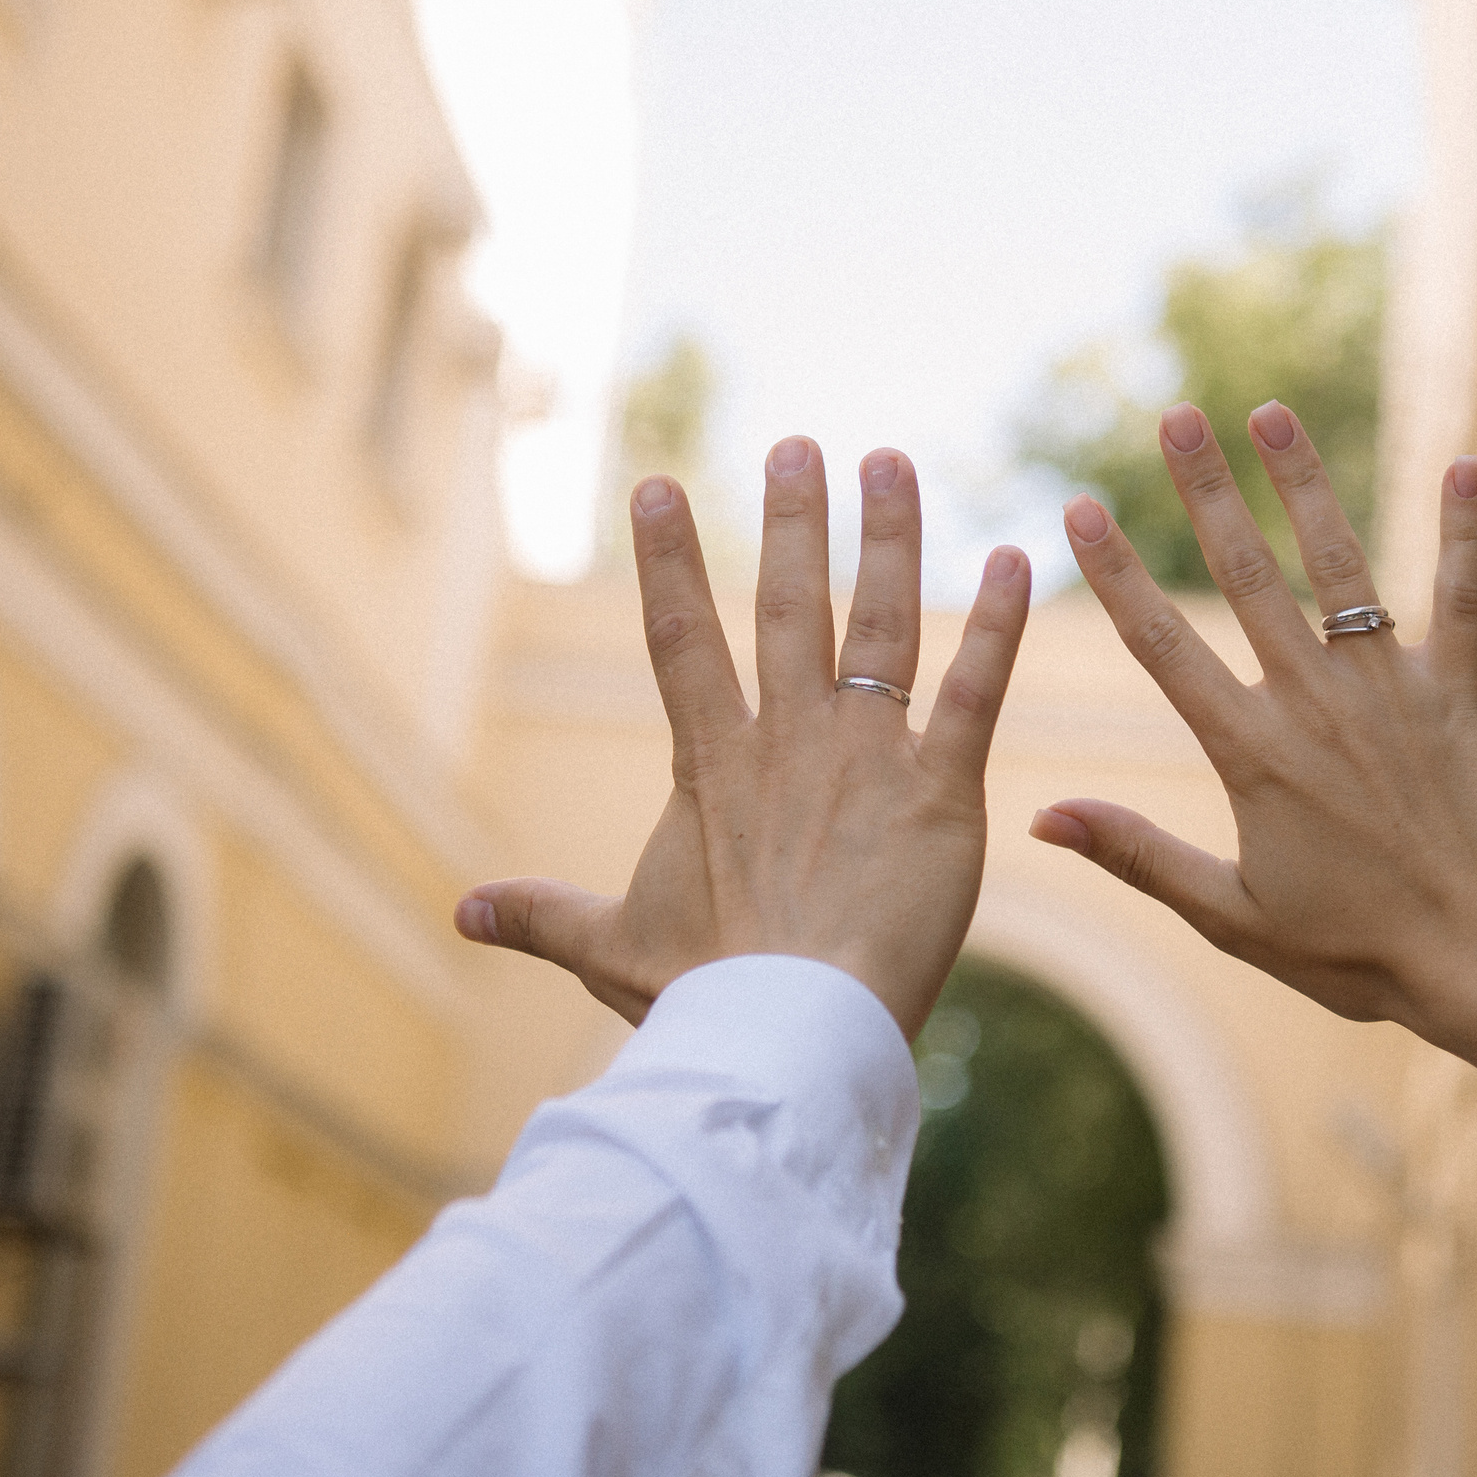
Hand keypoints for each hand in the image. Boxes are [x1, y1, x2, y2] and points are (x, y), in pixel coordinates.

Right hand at [458, 439, 1030, 1037]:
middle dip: (793, 522)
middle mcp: (788, 742)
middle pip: (788, 607)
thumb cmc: (702, 998)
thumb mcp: (612, 948)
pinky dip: (999, 625)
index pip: (680, 640)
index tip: (659, 485)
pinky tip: (1016, 557)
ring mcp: (866, 760)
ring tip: (893, 462)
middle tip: (799, 444)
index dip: (669, 562)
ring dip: (888, 539)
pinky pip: (975, 692)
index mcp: (712, 767)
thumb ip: (543, 915)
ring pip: (881, 624)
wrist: (790, 1033)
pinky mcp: (940, 794)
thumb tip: (460, 914)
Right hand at [1028, 400, 1476, 1036]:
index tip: (1079, 508)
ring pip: (1340, 564)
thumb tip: (1040, 815)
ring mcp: (1390, 688)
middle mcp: (1315, 703)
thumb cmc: (1356, 951)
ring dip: (1304, 482)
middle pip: (1246, 576)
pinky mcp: (1460, 691)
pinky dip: (1463, 531)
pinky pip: (1462, 596)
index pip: (1164, 646)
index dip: (1118, 573)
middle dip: (1205, 489)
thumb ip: (1136, 854)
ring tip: (1271, 412)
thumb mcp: (1230, 915)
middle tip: (1175, 416)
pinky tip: (1462, 462)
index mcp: (1251, 754)